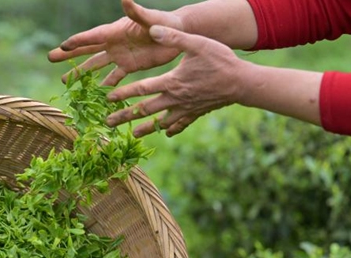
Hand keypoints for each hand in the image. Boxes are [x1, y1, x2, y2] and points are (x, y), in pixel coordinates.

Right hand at [48, 0, 184, 85]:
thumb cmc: (165, 22)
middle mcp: (113, 42)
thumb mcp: (150, 18)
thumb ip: (136, 11)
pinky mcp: (129, 65)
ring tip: (65, 81)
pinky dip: (105, 86)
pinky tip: (94, 95)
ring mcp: (119, 55)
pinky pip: (114, 77)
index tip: (62, 46)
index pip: (92, 36)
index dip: (77, 41)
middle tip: (50, 58)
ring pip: (96, 65)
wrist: (178, 33)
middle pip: (86, 49)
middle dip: (69, 54)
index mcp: (116, 30)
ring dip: (81, 73)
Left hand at [106, 25, 247, 136]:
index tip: (108, 100)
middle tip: (108, 124)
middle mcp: (175, 99)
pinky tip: (166, 134)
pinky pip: (181, 124)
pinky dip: (172, 130)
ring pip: (161, 122)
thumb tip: (152, 30)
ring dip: (145, 129)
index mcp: (171, 82)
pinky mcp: (196, 113)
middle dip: (125, 117)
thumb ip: (173, 38)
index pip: (141, 89)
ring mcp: (185, 109)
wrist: (242, 83)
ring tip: (133, 135)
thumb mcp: (196, 43)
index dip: (124, 94)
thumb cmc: (220, 60)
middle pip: (145, 110)